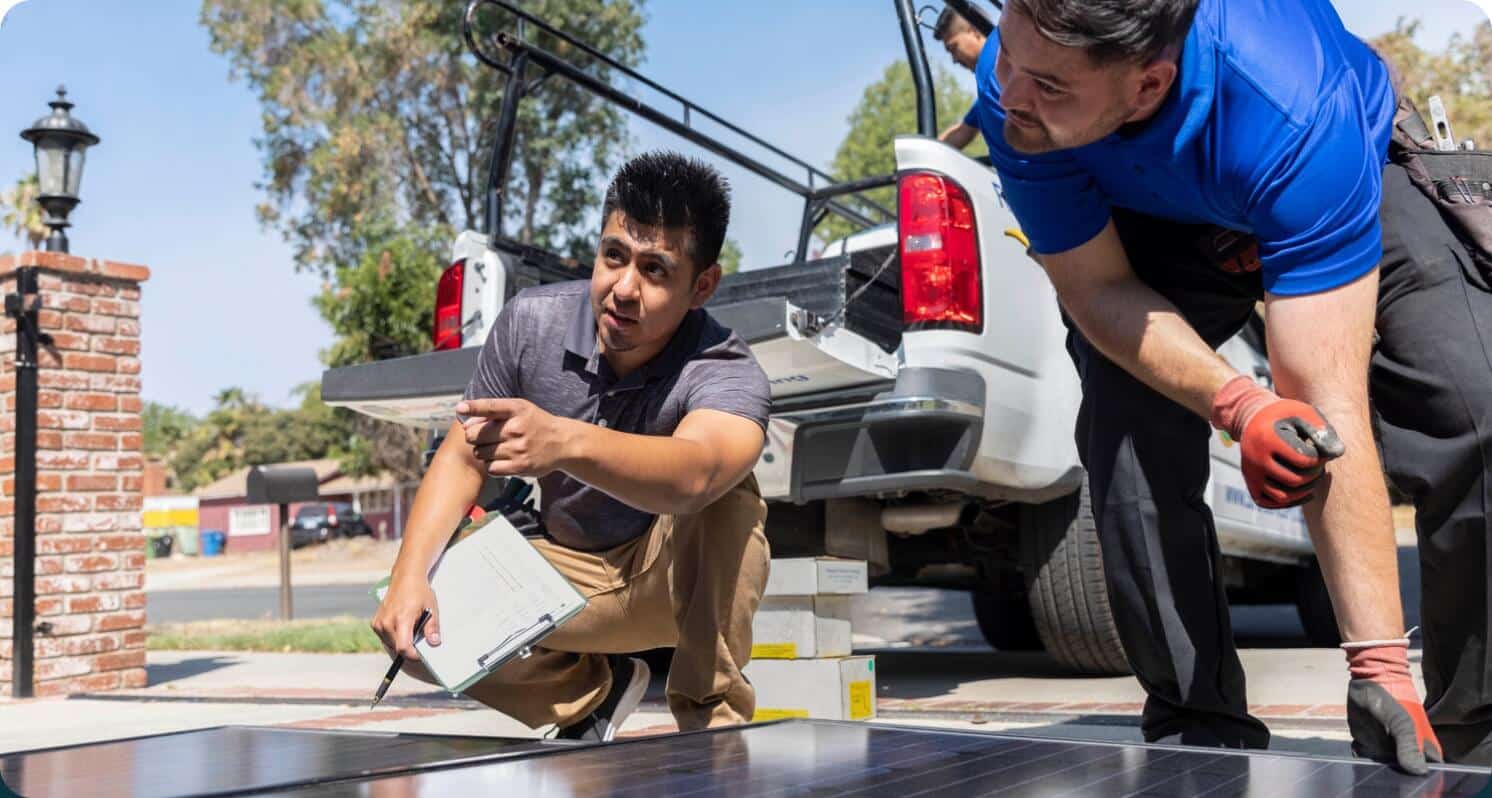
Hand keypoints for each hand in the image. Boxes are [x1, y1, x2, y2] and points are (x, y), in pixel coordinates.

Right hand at [371, 576, 439, 660]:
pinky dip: (394, 637)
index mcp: (401, 619)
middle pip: (397, 648)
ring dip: (401, 642)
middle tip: (419, 636)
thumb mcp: (431, 608)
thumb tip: (434, 643)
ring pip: (391, 644)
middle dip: (409, 648)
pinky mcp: (375, 623)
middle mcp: (387, 622)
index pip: (403, 648)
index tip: (421, 654)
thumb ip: (432, 628)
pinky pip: (385, 638)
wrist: (405, 578)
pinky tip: (402, 626)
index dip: (413, 655)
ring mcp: (379, 623)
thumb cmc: (419, 592)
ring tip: (411, 627)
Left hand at [456, 398, 574, 477]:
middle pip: (476, 435)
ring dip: (483, 451)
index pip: (490, 406)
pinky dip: (492, 464)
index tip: (460, 408)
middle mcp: (517, 428)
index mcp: (517, 409)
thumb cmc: (535, 424)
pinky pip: (490, 468)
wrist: (562, 443)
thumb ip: (492, 413)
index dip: (473, 407)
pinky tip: (502, 459)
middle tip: (485, 438)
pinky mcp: (519, 467)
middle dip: (475, 437)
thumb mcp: (520, 409)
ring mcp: (518, 448)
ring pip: (481, 453)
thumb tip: (465, 425)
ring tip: (497, 448)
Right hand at [1210, 375, 1345, 507]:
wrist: (1252, 418)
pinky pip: (1268, 502)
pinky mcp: (1250, 482)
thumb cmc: (1283, 415)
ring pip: (1281, 496)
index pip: (1303, 460)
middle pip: (1293, 480)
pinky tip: (1305, 492)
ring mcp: (1250, 473)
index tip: (1323, 451)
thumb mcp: (1303, 413)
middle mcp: (1255, 459)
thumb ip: (1321, 430)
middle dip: (1314, 475)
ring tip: (1314, 478)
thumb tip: (1337, 453)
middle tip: (1321, 466)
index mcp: (1268, 440)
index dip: (1320, 458)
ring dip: (1304, 491)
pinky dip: (1289, 502)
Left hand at [1345, 640, 1442, 774]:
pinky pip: (1364, 761)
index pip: (1429, 774)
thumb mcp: (1403, 723)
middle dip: (1396, 779)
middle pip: (1404, 777)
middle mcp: (1406, 754)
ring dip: (1376, 771)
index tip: (1410, 784)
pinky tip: (1360, 756)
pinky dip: (1361, 763)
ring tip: (1371, 769)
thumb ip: (1409, 746)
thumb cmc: (1393, 700)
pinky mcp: (1367, 746)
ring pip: (1383, 771)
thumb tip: (1417, 772)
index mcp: (1424, 751)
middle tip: (1387, 779)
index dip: (1421, 781)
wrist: (1369, 681)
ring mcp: (1386, 751)